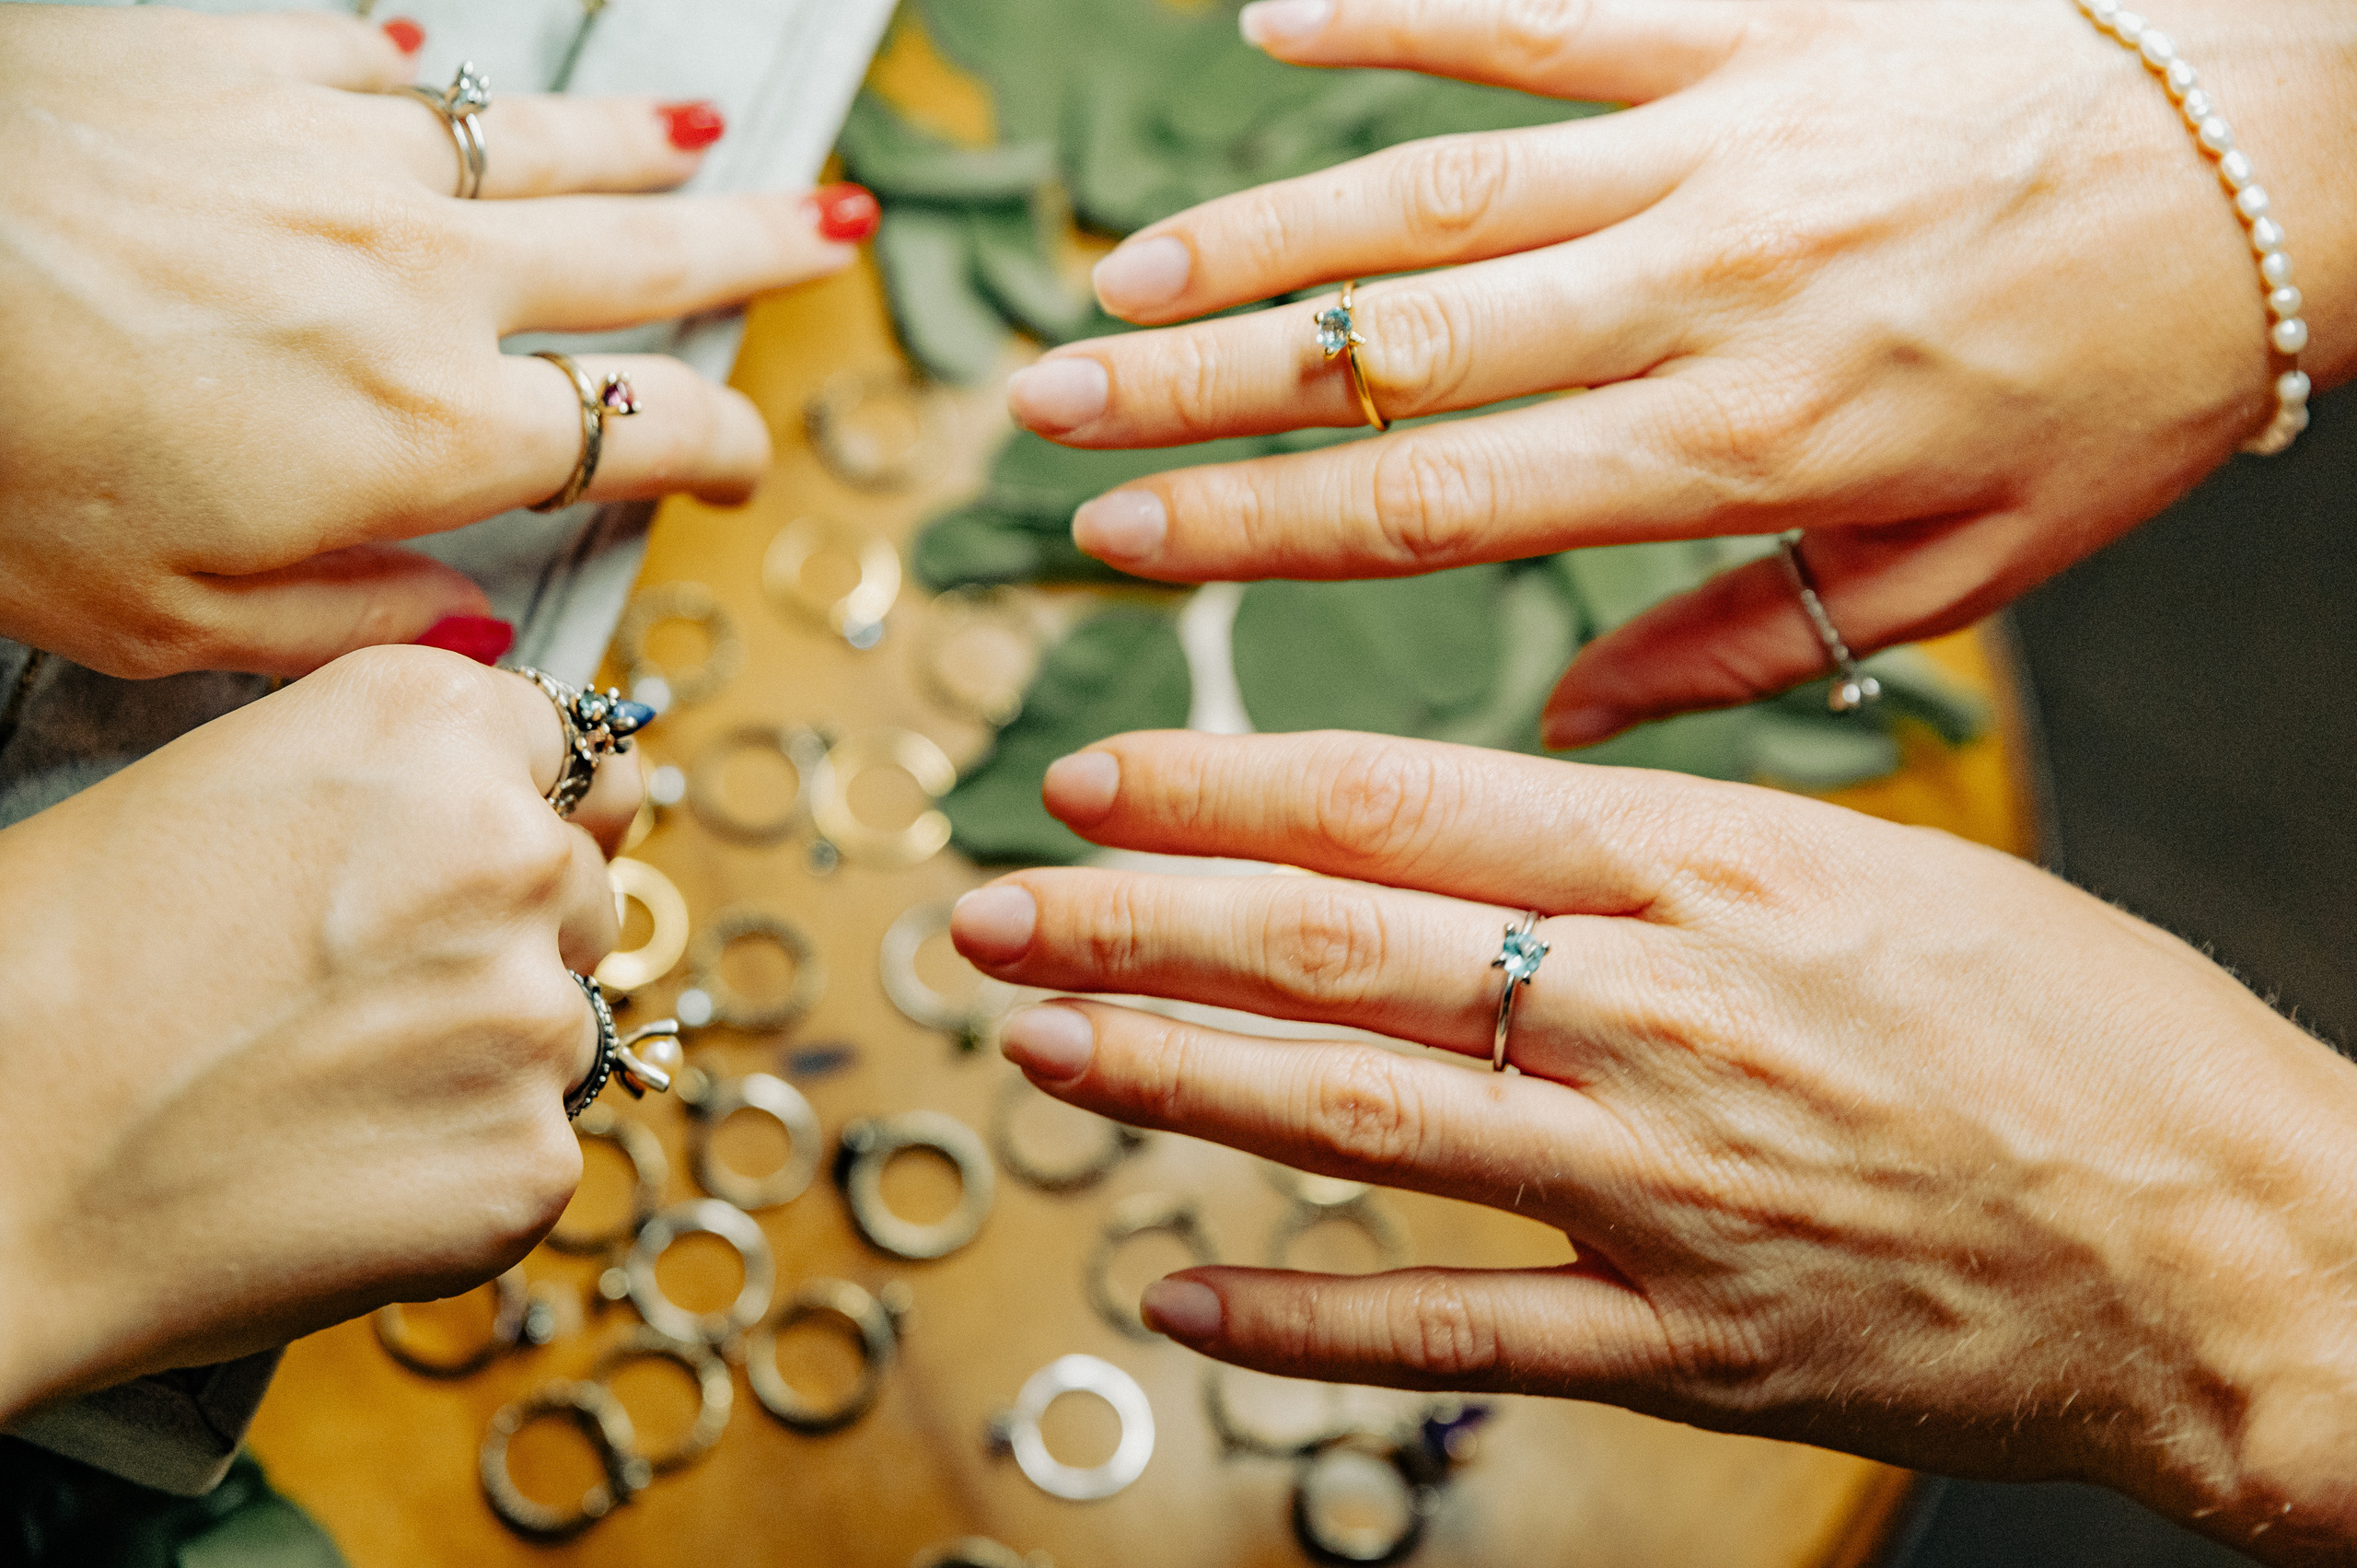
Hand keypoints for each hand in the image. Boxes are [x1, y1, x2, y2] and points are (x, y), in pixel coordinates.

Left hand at [0, 6, 867, 679]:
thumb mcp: (167, 617)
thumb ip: (347, 627)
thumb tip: (467, 639)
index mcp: (424, 429)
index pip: (639, 435)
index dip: (719, 449)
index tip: (740, 467)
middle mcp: (419, 277)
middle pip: (641, 257)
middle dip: (753, 251)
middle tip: (830, 234)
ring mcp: (337, 151)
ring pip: (541, 144)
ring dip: (638, 145)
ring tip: (708, 139)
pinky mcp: (235, 60)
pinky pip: (372, 58)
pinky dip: (425, 75)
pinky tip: (443, 72)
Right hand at [0, 647, 639, 1420]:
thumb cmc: (52, 970)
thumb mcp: (226, 789)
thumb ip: (408, 784)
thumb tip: (552, 810)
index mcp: (428, 722)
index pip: (562, 751)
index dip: (507, 810)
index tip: (452, 862)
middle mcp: (509, 848)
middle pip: (576, 884)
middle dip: (502, 933)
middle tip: (349, 993)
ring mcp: (534, 1012)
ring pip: (565, 1020)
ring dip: (487, 1052)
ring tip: (323, 1084)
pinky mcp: (531, 1160)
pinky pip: (535, 1147)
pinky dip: (459, 1166)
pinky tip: (337, 1168)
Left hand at [951, 731, 2356, 1562]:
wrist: (2242, 1242)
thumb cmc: (2084, 1035)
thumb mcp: (1886, 861)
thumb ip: (1674, 837)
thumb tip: (1492, 808)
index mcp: (1714, 870)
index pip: (1404, 802)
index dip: (1221, 788)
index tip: (1097, 775)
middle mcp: (1663, 1017)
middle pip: (1339, 951)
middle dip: (1138, 920)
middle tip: (999, 904)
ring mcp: (1666, 1190)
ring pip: (1360, 1121)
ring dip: (1174, 1078)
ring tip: (1041, 1042)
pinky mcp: (1691, 1343)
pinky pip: (1456, 1331)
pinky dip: (1307, 1316)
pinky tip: (1186, 1293)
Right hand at [1004, 0, 2355, 741]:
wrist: (2294, 152)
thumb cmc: (2133, 368)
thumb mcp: (1964, 568)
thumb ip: (1745, 647)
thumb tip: (1572, 722)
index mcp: (1739, 444)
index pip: (1433, 501)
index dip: (1252, 526)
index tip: (1122, 544)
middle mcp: (1696, 286)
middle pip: (1384, 347)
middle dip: (1191, 391)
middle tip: (1040, 415)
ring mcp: (1713, 134)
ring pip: (1428, 186)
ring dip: (1250, 232)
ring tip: (1115, 280)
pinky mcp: (1748, 18)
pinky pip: (1539, 12)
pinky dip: (1397, 12)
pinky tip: (1269, 20)